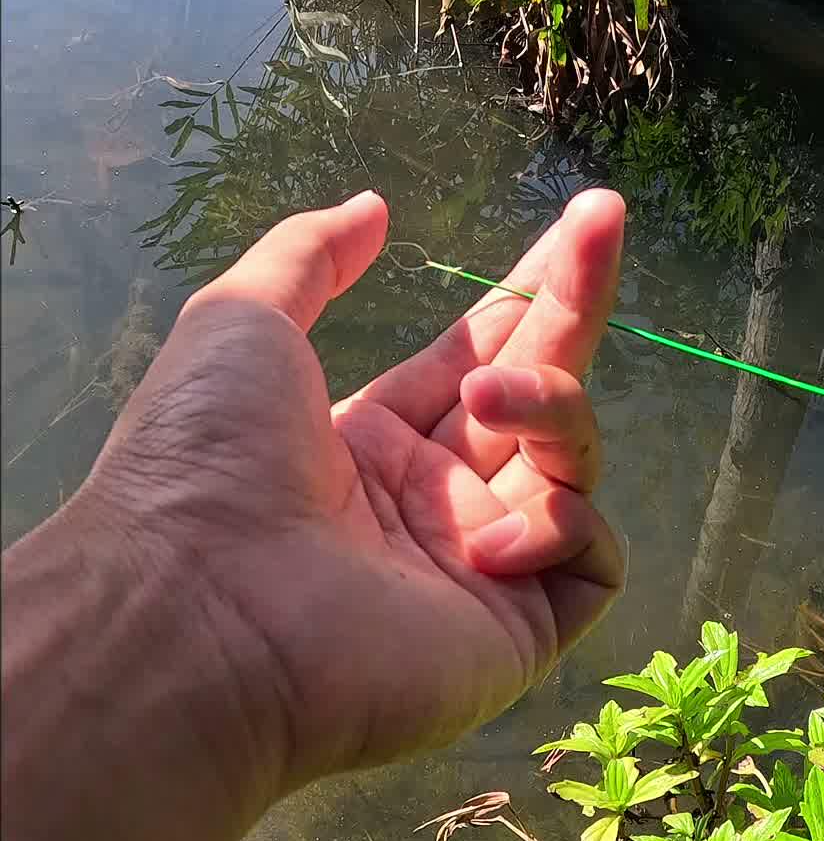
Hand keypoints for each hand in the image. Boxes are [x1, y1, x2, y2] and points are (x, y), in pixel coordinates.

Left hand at [81, 188, 625, 793]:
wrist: (199, 611)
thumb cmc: (204, 460)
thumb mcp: (241, 319)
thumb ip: (312, 255)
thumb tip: (374, 208)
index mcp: (374, 439)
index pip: (480, 353)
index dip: (533, 290)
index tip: (584, 222)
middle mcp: (435, 500)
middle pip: (541, 388)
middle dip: (577, 300)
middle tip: (606, 215)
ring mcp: (479, 567)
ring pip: (572, 461)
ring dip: (550, 405)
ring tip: (486, 401)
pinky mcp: (516, 633)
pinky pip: (590, 555)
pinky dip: (561, 524)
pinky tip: (488, 535)